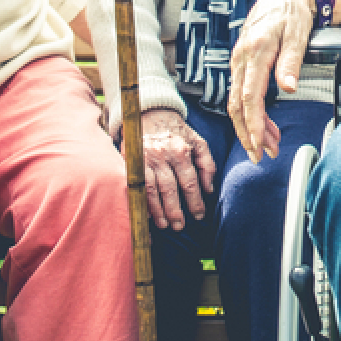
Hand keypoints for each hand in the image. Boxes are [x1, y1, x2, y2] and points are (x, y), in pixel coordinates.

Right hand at [129, 107, 216, 230]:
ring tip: (165, 225)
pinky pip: (136, 186)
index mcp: (180, 151)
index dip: (195, 201)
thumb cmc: (177, 132)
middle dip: (175, 210)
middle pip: (169, 189)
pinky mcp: (131, 162)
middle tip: (180, 226)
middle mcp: (162, 155)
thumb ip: (207, 164)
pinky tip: (147, 214)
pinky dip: (141, 201)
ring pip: (150, 190)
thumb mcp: (198, 141)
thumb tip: (209, 189)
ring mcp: (144, 159)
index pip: (189, 182)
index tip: (199, 215)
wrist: (150, 114)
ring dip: (157, 210)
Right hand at [226, 0, 316, 159]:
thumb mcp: (298, 34)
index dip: (253, 123)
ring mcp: (239, 61)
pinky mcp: (242, 64)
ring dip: (250, 127)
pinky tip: (264, 126)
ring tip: (267, 146)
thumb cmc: (292, 13)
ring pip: (237, 102)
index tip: (259, 143)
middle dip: (248, 133)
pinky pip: (241, 94)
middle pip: (237, 105)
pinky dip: (251, 113)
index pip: (249, 96)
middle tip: (262, 155)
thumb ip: (291, 61)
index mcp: (255, 51)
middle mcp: (242, 58)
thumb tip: (289, 87)